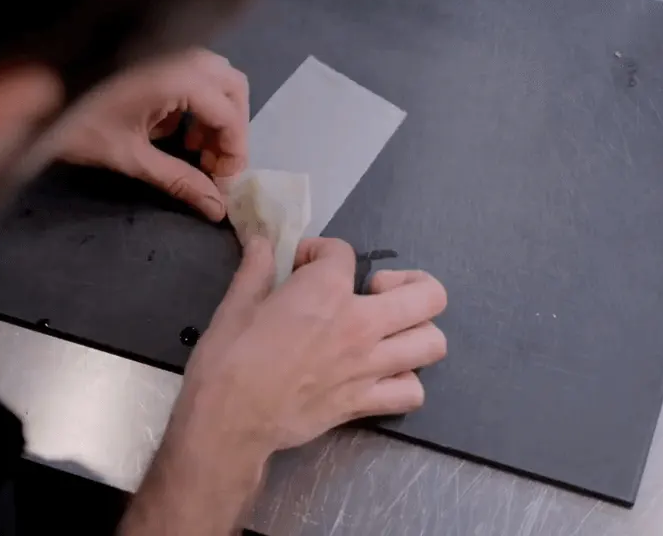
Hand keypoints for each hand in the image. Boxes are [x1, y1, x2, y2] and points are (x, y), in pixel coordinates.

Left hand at [58, 48, 248, 220]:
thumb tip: (216, 207)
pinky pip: (190, 72)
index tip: (223, 184)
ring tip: (194, 148)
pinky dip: (192, 101)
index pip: (229, 115)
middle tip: (214, 163)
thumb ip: (179, 180)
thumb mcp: (131, 158)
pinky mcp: (150, 52)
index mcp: (177, 76)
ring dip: (213, 113)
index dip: (233, 153)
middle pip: (232, 87)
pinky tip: (167, 129)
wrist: (28, 95)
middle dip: (230, 128)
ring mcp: (165, 49)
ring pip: (214, 77)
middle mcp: (179, 53)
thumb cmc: (77, 123)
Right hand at [173, 237, 448, 454]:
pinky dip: (405, 382)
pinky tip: (383, 374)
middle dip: (409, 282)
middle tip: (376, 291)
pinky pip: (412, 392)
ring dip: (417, 331)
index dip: (319, 252)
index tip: (300, 266)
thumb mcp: (237, 303)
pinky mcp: (366, 403)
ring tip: (389, 330)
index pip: (343, 251)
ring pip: (433, 342)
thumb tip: (263, 242)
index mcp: (326, 291)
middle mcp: (361, 323)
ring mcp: (370, 366)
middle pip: (427, 294)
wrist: (230, 420)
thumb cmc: (229, 358)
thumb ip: (257, 267)